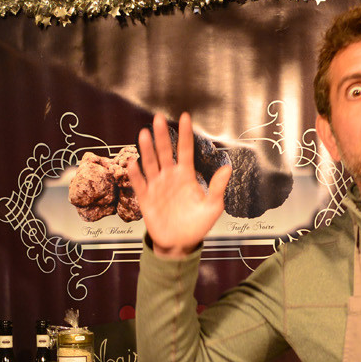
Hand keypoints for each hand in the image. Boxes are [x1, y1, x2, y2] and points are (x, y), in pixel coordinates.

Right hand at [125, 112, 231, 259]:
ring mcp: (157, 187)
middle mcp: (170, 177)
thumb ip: (218, 188)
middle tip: (158, 118)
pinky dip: (135, 174)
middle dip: (162, 135)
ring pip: (150, 164)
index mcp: (186, 176)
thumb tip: (227, 168)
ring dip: (147, 149)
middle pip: (165, 152)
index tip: (185, 117)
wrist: (180, 244)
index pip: (185, 151)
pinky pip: (139, 184)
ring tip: (144, 134)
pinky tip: (133, 163)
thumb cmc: (197, 225)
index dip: (185, 134)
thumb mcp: (212, 207)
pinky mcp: (146, 199)